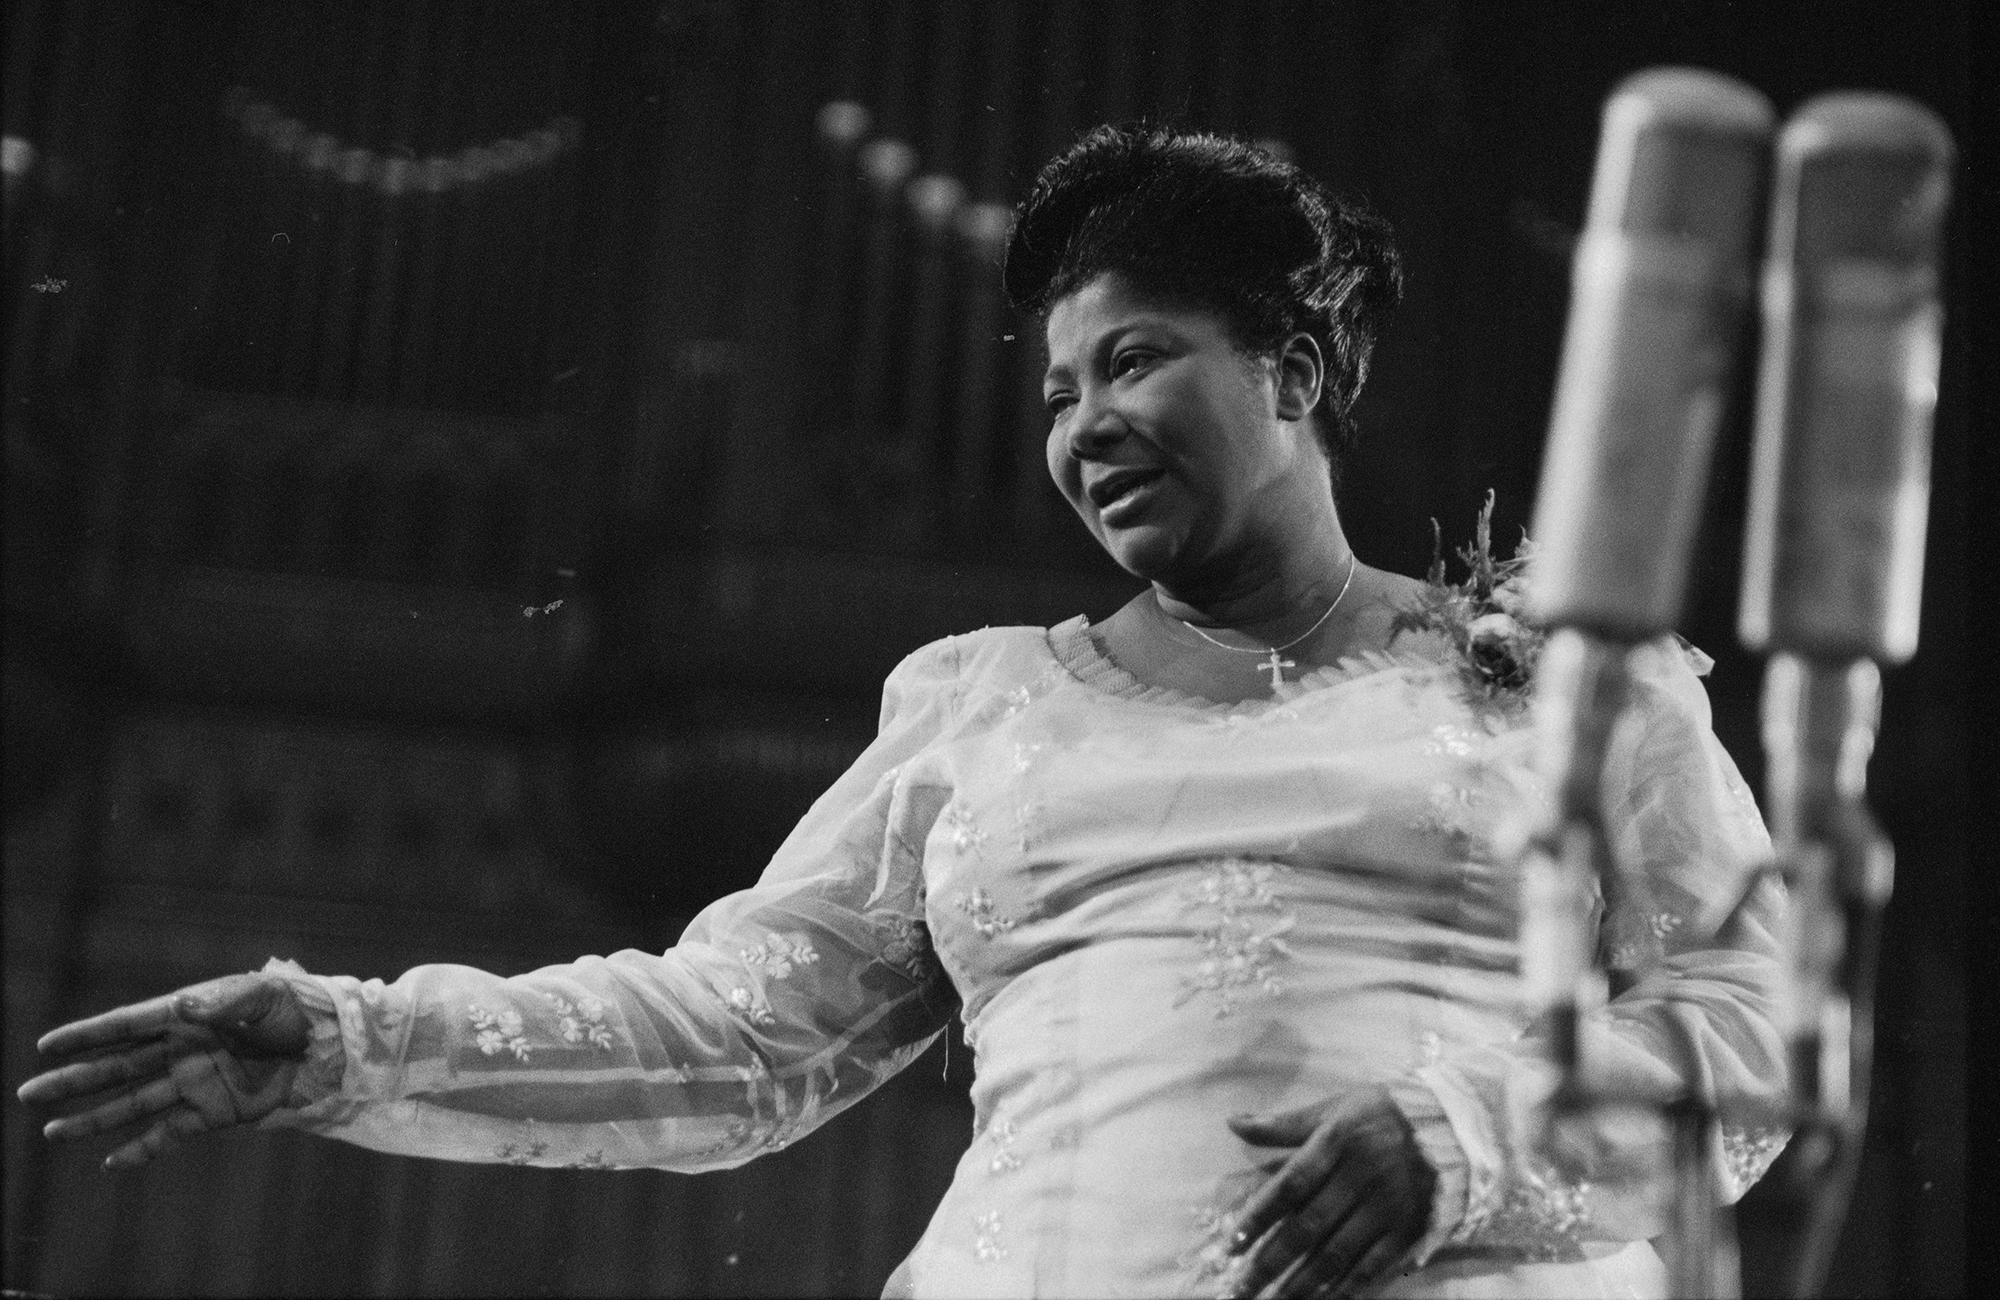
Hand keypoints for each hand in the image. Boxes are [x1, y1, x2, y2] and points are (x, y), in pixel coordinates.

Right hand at [16, 972, 312, 1168]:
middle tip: (30, 1092)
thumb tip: (185, 1005)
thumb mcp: (262, 997)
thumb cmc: (292, 1009)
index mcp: (186, 1016)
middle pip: (117, 1068)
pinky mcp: (212, 1111)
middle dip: (73, 1080)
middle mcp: (180, 1050)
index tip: (47, 1045)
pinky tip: (110, 1162)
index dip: (88, 1036)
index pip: (126, 1026)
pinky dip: (140, 1149)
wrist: (326, 1044)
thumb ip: (224, 1002)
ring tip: (52, 1131)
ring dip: (93, 1119)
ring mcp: (192, 1082)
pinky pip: (168, 1133)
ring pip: (132, 1104)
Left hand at [1222, 1086, 1435, 1298]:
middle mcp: (1359, 1176)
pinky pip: (1373, 1265)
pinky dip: (1347, 1286)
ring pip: (1337, 1252)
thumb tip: (1234, 1123)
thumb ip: (1284, 1124)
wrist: (1453, 1123)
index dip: (1259, 1216)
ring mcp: (1386, 1206)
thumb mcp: (1334, 1108)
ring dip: (1302, 1282)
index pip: (1290, 1185)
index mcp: (1335, 1142)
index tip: (1232, 1245)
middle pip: (1307, 1227)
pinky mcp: (1408, 1227)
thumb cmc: (1382, 1113)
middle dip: (1271, 1261)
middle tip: (1241, 1288)